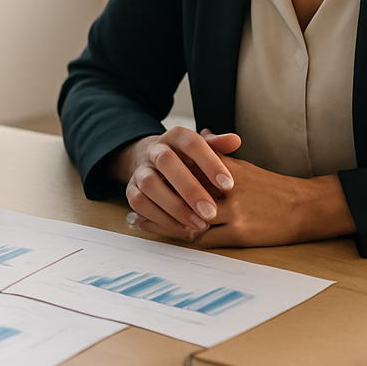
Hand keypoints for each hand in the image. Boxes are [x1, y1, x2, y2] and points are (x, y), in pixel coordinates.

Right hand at [113, 127, 241, 240]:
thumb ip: (219, 146)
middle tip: (211, 212)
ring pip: (150, 185)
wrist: (156, 163)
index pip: (191, 143)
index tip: (228, 184)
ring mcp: (141, 169)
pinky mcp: (131, 189)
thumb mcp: (206, 150)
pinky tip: (182, 229)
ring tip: (199, 225)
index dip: (209, 163)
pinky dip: (160, 218)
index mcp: (176, 136)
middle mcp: (155, 150)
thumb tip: (235, 141)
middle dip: (189, 189)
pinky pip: (140, 203)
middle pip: (166, 162)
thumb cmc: (189, 160)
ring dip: (175, 207)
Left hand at [124, 130, 356, 246]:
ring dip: (162, 221)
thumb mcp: (242, 165)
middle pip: (180, 193)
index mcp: (223, 168)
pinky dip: (185, 236)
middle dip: (154, 200)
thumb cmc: (270, 187)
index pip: (184, 169)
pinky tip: (171, 237)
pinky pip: (205, 237)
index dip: (160, 176)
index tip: (141, 179)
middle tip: (132, 207)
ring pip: (188, 217)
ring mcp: (233, 210)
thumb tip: (200, 136)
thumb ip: (217, 153)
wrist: (304, 206)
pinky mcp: (240, 232)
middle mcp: (225, 187)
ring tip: (140, 224)